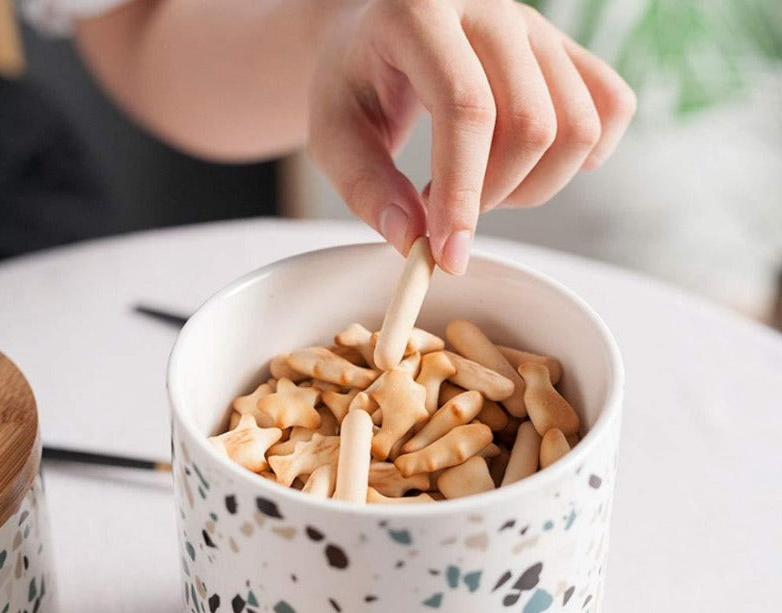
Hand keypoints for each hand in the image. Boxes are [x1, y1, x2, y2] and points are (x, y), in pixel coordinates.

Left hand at [309, 0, 635, 273]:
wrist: (374, 29)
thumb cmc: (353, 81)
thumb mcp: (333, 134)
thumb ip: (366, 187)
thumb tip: (411, 241)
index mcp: (422, 13)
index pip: (466, 110)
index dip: (463, 194)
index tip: (449, 256)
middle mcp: (490, 6)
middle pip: (532, 124)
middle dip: (492, 196)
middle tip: (445, 212)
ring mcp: (536, 24)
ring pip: (579, 125)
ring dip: (533, 185)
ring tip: (479, 187)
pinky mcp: (563, 48)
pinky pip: (611, 106)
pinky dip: (582, 156)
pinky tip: (528, 169)